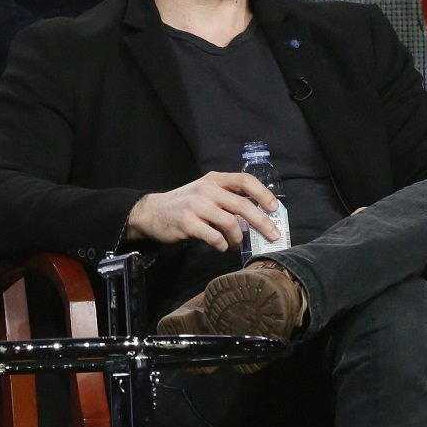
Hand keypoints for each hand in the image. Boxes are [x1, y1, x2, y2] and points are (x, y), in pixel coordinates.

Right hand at [125, 172, 280, 252]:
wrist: (152, 212)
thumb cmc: (184, 204)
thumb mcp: (205, 193)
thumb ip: (226, 199)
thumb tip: (255, 217)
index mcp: (214, 179)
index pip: (244, 180)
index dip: (263, 193)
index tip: (275, 208)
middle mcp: (207, 189)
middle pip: (243, 205)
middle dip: (262, 223)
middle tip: (272, 235)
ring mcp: (197, 205)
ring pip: (231, 223)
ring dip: (238, 238)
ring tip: (235, 244)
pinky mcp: (188, 223)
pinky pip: (214, 237)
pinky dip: (222, 245)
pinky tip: (221, 246)